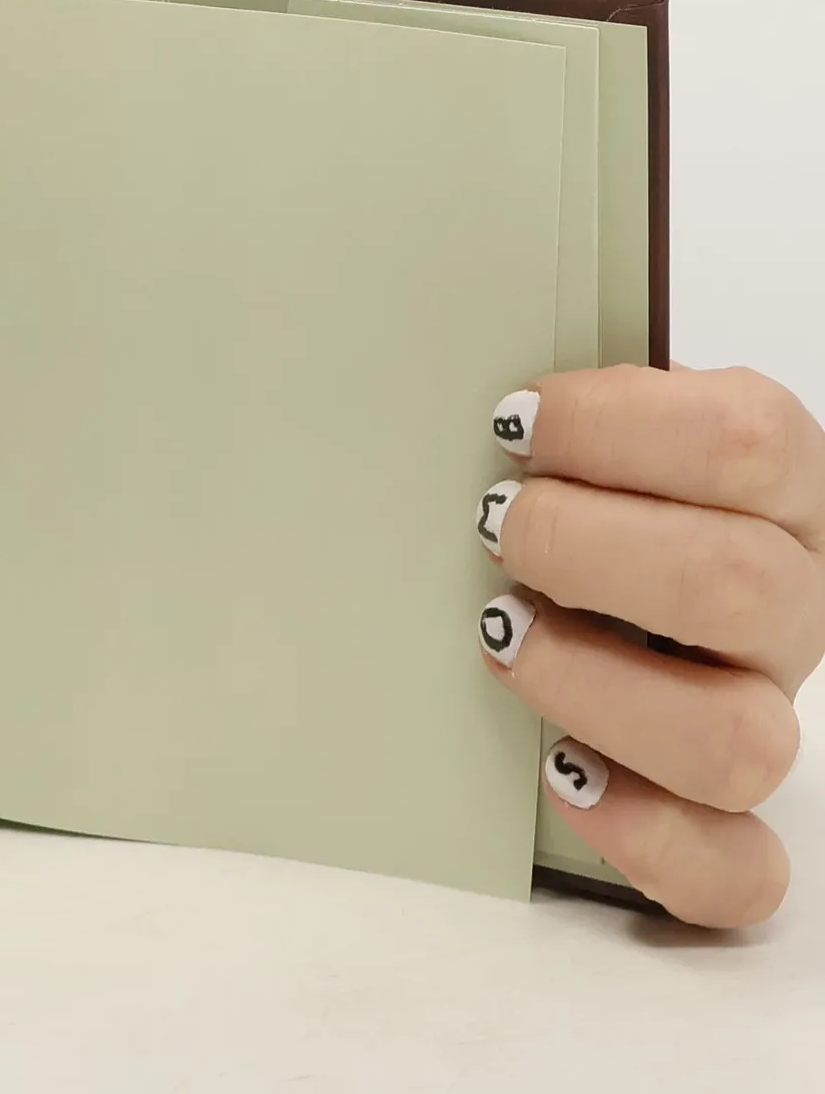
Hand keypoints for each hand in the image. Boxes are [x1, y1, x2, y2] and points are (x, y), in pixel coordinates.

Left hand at [478, 365, 824, 926]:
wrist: (602, 575)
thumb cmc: (585, 487)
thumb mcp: (588, 422)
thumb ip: (556, 403)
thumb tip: (467, 385)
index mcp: (773, 485)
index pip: (750, 439)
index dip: (616, 425)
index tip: (513, 422)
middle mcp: (789, 603)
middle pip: (740, 584)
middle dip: (584, 547)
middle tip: (495, 524)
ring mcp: (766, 714)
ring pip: (740, 740)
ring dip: (597, 686)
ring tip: (504, 633)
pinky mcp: (728, 818)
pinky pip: (735, 870)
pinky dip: (647, 834)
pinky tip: (565, 775)